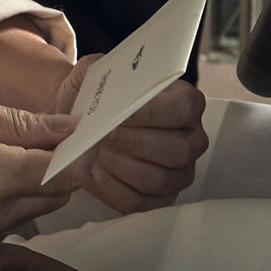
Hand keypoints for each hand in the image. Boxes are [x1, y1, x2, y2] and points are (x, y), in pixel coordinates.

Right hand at [0, 86, 81, 243]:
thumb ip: (15, 121)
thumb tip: (64, 126)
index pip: (65, 172)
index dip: (83, 145)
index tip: (85, 122)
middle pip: (56, 194)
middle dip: (63, 160)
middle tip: (50, 124)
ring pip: (33, 207)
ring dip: (36, 175)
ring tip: (11, 138)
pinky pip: (6, 215)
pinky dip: (11, 189)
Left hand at [52, 63, 208, 213]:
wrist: (79, 126)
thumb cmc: (93, 99)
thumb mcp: (91, 75)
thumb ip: (97, 68)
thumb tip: (108, 79)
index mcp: (185, 103)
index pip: (184, 108)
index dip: (153, 113)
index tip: (119, 113)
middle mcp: (191, 140)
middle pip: (177, 149)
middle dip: (135, 143)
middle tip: (103, 135)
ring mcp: (179, 173)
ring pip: (159, 179)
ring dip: (122, 166)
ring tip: (97, 152)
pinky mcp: (160, 199)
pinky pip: (141, 202)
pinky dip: (114, 188)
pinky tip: (97, 172)